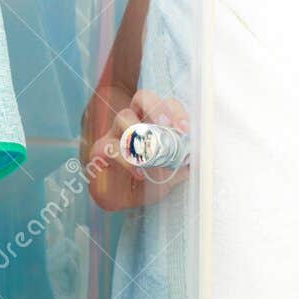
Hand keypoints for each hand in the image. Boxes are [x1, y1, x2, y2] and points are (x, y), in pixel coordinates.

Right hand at [86, 89, 190, 211]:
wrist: (122, 201)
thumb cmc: (147, 183)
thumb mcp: (172, 175)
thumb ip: (184, 164)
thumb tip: (198, 156)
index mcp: (153, 124)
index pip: (165, 105)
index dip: (176, 111)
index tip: (185, 129)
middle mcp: (134, 122)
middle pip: (142, 97)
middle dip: (157, 107)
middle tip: (166, 125)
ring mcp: (115, 133)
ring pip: (123, 117)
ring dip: (140, 132)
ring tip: (151, 153)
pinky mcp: (100, 150)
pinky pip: (112, 147)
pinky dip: (127, 160)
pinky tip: (139, 174)